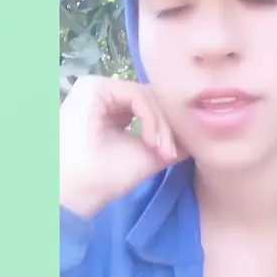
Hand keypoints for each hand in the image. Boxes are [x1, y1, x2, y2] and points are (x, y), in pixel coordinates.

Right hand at [60, 75, 186, 217]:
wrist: (77, 189)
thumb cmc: (105, 177)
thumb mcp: (148, 155)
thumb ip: (171, 139)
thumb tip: (199, 130)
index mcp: (115, 112)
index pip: (152, 107)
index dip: (168, 127)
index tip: (174, 155)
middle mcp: (107, 96)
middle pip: (153, 98)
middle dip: (167, 126)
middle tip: (170, 154)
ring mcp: (98, 88)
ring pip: (147, 95)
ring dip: (161, 124)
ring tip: (161, 150)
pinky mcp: (93, 86)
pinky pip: (137, 94)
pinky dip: (150, 117)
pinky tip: (150, 140)